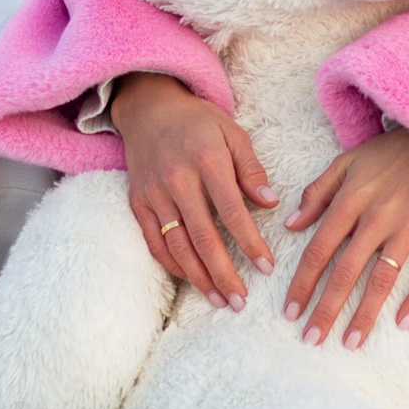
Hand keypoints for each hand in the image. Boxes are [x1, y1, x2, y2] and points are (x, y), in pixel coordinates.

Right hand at [108, 73, 276, 309]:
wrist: (149, 107)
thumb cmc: (198, 122)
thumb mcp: (232, 132)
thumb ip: (251, 169)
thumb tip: (271, 204)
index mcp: (207, 160)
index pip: (231, 211)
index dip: (250, 242)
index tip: (266, 266)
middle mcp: (177, 179)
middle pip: (202, 237)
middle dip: (224, 273)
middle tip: (241, 300)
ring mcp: (154, 193)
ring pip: (177, 245)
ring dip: (199, 277)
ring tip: (219, 299)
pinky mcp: (138, 202)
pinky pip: (154, 242)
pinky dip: (172, 265)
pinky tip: (191, 279)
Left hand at [283, 125, 408, 347]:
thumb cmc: (389, 154)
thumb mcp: (347, 163)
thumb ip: (317, 193)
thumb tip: (290, 224)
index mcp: (351, 200)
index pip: (319, 250)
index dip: (302, 283)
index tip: (289, 312)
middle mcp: (378, 218)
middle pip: (346, 272)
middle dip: (326, 309)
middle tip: (310, 338)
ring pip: (382, 279)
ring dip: (365, 314)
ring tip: (349, 342)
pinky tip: (403, 323)